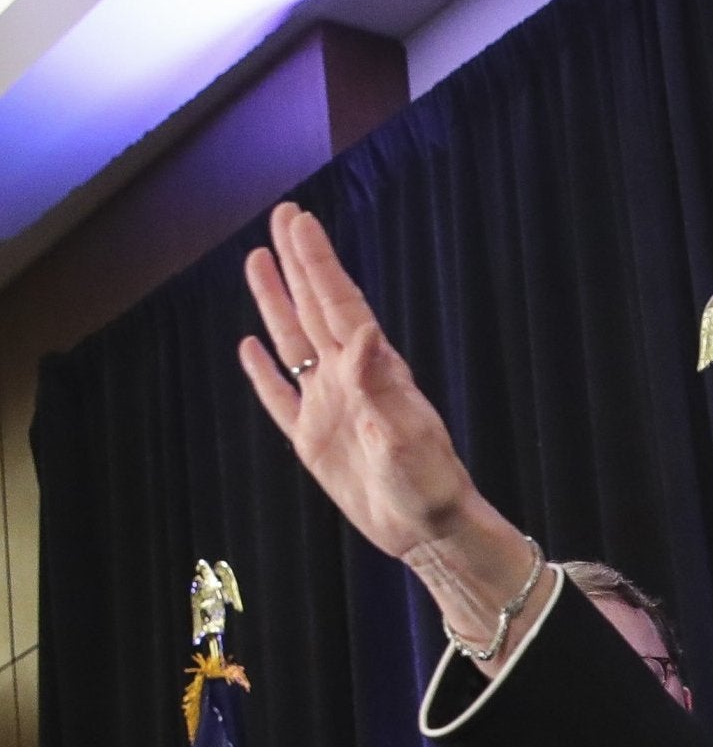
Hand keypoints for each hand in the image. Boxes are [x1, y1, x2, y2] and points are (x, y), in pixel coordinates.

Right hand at [238, 203, 486, 561]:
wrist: (428, 532)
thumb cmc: (428, 486)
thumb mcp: (405, 436)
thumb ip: (380, 386)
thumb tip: (364, 332)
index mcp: (374, 372)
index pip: (339, 304)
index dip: (318, 263)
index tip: (301, 222)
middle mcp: (349, 379)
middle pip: (313, 308)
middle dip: (297, 262)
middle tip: (283, 214)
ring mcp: (327, 406)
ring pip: (292, 341)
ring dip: (275, 301)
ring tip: (257, 260)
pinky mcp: (312, 440)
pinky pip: (279, 396)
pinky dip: (262, 371)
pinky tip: (249, 346)